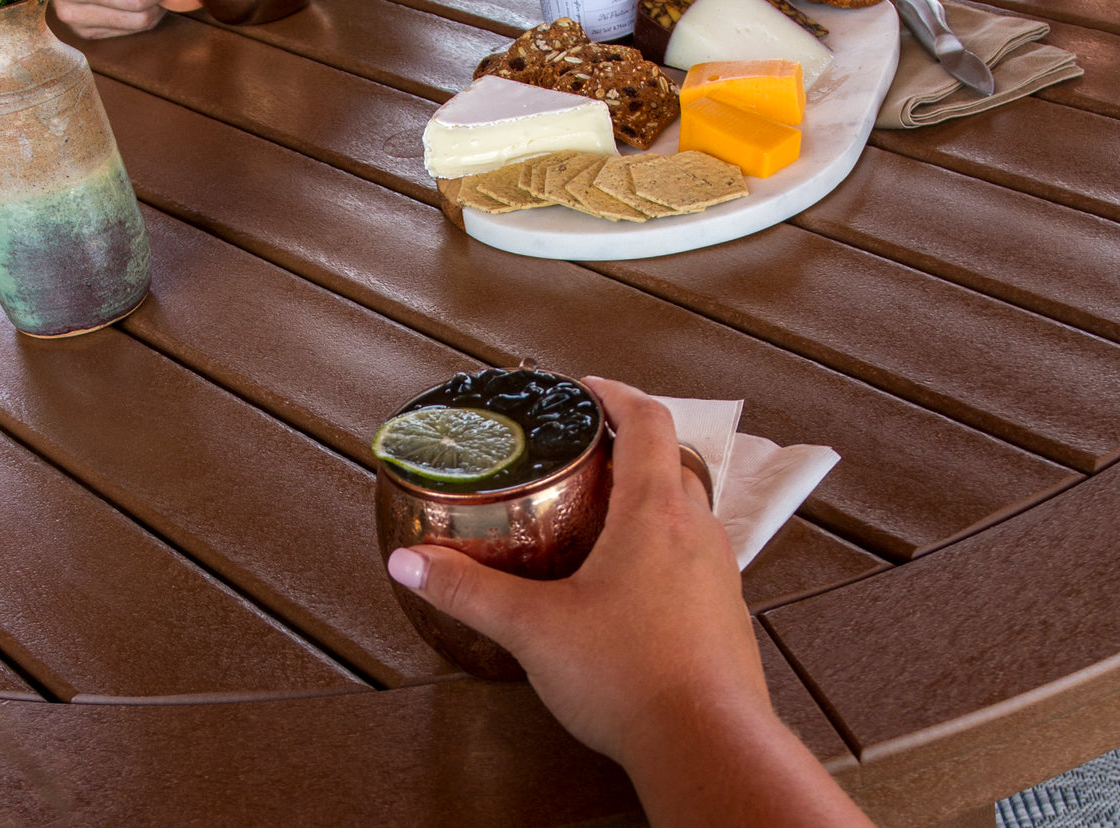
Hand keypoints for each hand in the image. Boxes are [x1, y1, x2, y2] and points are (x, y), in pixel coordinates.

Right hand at [388, 378, 759, 760]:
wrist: (708, 747)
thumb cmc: (630, 678)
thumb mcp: (532, 627)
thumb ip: (468, 590)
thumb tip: (412, 563)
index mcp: (655, 512)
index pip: (647, 421)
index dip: (615, 394)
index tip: (585, 389)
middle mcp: (697, 531)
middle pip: (671, 461)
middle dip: (628, 446)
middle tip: (582, 451)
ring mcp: (718, 574)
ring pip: (687, 510)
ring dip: (649, 498)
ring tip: (598, 513)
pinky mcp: (724, 614)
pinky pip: (694, 557)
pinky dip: (662, 548)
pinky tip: (626, 585)